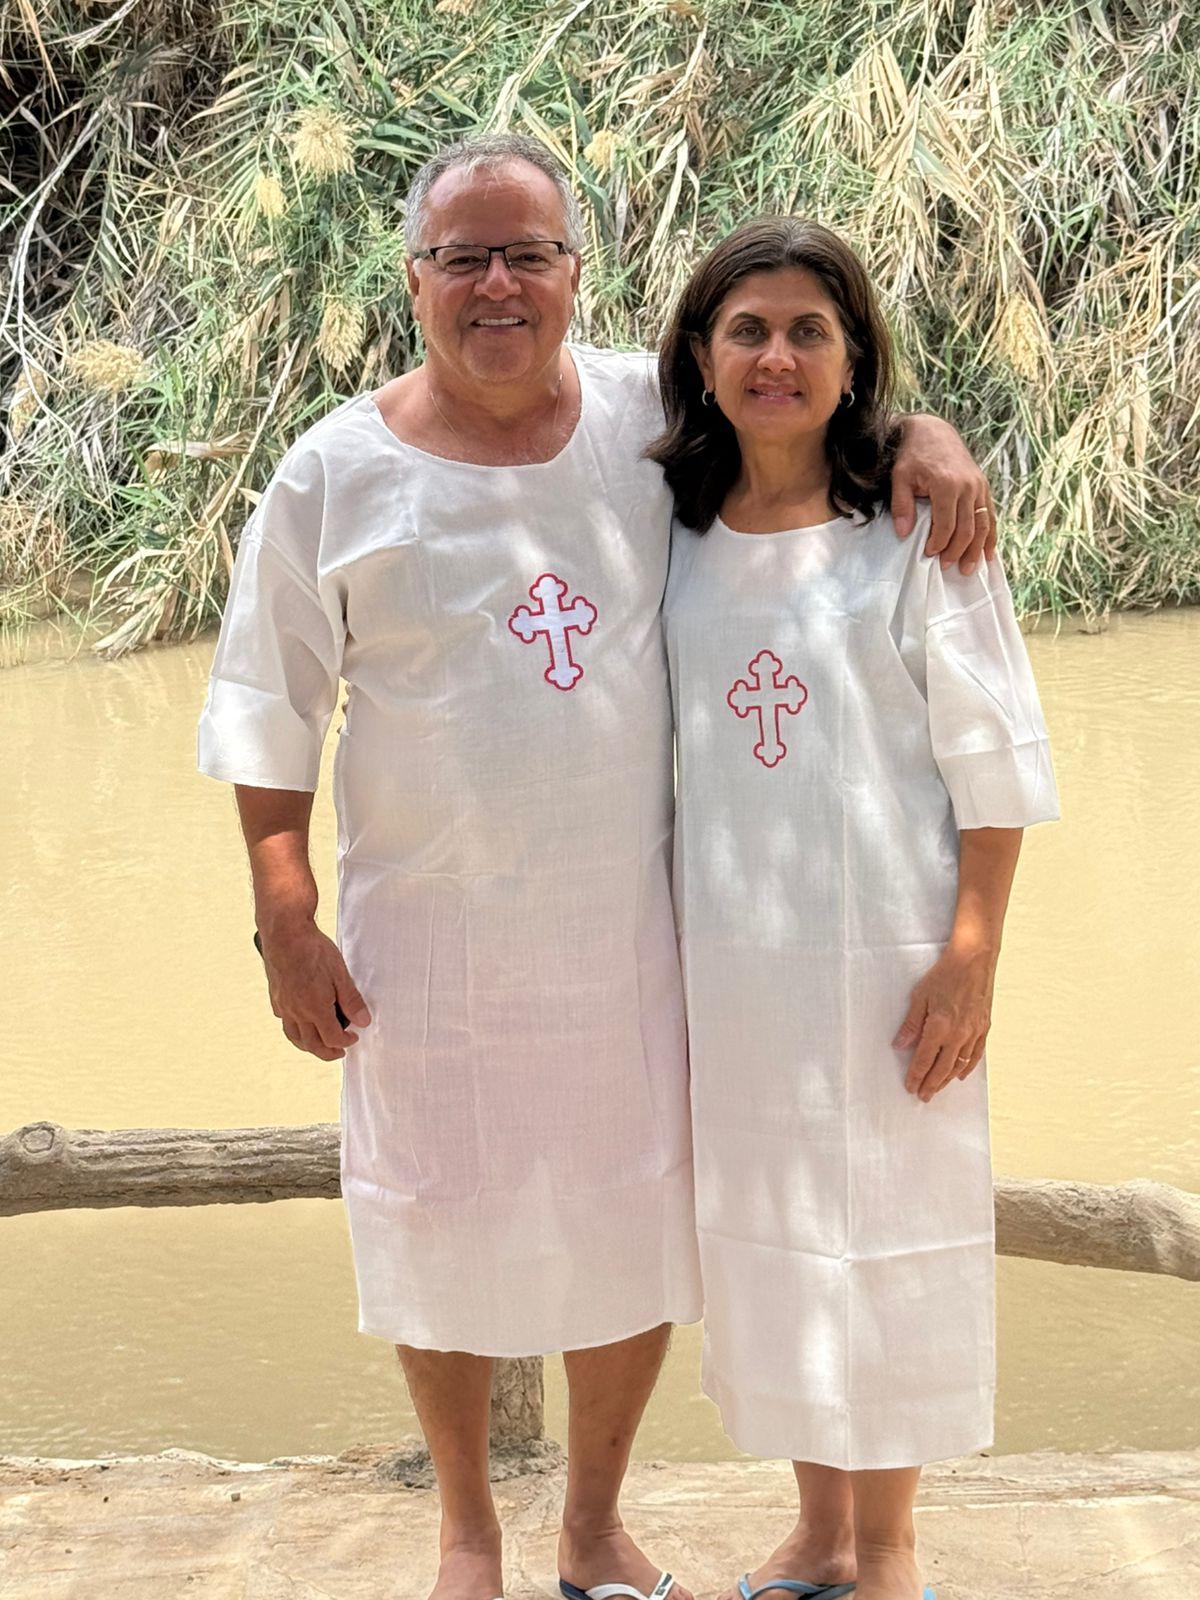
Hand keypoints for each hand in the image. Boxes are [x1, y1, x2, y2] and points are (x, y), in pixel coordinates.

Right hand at [257, 920, 371, 1061]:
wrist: (285, 933)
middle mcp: (296, 1012)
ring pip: (294, 1036)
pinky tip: (301, 1023)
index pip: (332, 1038)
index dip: (345, 1042)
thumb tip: (363, 1021)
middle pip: (312, 1044)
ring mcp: (284, 1005)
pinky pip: (285, 1022)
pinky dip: (295, 1029)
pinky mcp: (276, 997)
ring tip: (320, 1044)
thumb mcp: (340, 973)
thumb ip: (352, 1000)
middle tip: (340, 1052)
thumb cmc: (313, 949)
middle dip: (328, 1052)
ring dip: (309, 1046)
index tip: (354, 1037)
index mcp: (315, 1008)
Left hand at [891, 415, 996, 573]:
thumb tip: (903, 533)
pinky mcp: (983, 486)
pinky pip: (990, 515)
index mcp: (947, 484)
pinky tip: (988, 554)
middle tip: (947, 567)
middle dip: (957, 551)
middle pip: (968, 529)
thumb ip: (902, 505)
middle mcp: (968, 486)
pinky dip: (990, 536)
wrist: (933, 431)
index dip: (939, 543)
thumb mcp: (900, 477)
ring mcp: (979, 486)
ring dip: (977, 550)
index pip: (946, 524)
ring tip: (968, 569)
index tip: (929, 554)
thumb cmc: (913, 455)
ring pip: (983, 524)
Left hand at [892, 941, 995, 1101]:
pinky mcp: (984, 1028)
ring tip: (937, 1089)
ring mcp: (974, 1033)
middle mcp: (958, 1034)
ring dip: (946, 1080)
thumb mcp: (920, 995)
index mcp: (940, 1026)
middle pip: (942, 1068)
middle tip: (922, 1096)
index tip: (910, 1087)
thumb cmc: (945, 973)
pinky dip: (966, 1068)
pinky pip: (975, 1055)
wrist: (974, 959)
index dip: (916, 1076)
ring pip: (959, 1066)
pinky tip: (959, 1075)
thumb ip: (911, 1023)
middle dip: (931, 1085)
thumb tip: (900, 1045)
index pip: (924, 1060)